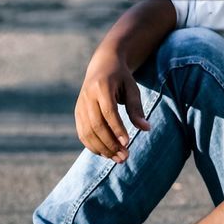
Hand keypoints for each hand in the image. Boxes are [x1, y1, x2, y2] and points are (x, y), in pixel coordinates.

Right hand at [75, 46, 151, 161]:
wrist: (102, 65)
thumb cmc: (121, 78)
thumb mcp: (132, 88)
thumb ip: (137, 108)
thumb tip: (146, 128)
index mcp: (102, 86)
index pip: (108, 111)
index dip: (117, 128)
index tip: (127, 143)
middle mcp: (87, 96)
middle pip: (96, 125)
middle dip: (110, 143)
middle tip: (125, 157)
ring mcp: (80, 105)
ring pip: (87, 132)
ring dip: (102, 148)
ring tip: (118, 159)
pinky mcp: (78, 113)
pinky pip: (82, 133)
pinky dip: (93, 146)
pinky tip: (107, 153)